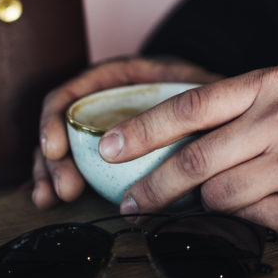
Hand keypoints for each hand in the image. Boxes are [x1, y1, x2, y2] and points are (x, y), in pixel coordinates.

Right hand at [32, 55, 220, 208]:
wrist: (227, 111)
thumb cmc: (215, 97)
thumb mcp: (209, 91)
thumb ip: (198, 102)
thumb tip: (195, 134)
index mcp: (127, 75)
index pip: (78, 89)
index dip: (56, 117)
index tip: (56, 150)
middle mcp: (109, 98)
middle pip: (63, 122)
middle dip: (53, 157)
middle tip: (65, 189)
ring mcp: (105, 126)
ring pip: (62, 145)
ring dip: (49, 173)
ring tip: (51, 199)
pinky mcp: (109, 154)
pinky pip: (75, 165)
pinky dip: (61, 182)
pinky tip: (53, 202)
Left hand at [98, 66, 277, 234]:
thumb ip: (249, 108)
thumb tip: (192, 139)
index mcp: (271, 85)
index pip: (188, 106)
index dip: (142, 130)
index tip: (111, 146)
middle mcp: (277, 122)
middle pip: (192, 162)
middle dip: (152, 188)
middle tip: (132, 202)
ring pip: (219, 197)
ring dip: (203, 208)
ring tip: (199, 209)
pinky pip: (254, 221)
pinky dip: (246, 220)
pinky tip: (256, 212)